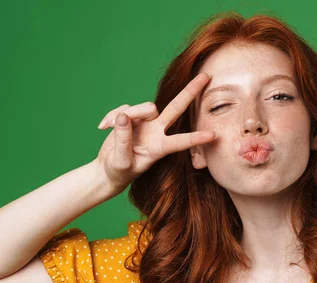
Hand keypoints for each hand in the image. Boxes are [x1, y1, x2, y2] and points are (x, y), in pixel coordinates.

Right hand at [94, 73, 214, 192]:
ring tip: (111, 127)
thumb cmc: (118, 171)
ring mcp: (145, 123)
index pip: (180, 142)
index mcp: (159, 148)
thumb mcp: (121, 161)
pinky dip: (111, 116)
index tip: (213, 135)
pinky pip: (124, 108)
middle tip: (206, 77)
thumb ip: (123, 140)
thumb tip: (124, 116)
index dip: (196, 138)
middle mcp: (156, 132)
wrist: (107, 170)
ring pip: (144, 107)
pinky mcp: (131, 117)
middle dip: (190, 92)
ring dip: (130, 114)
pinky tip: (103, 127)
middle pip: (176, 108)